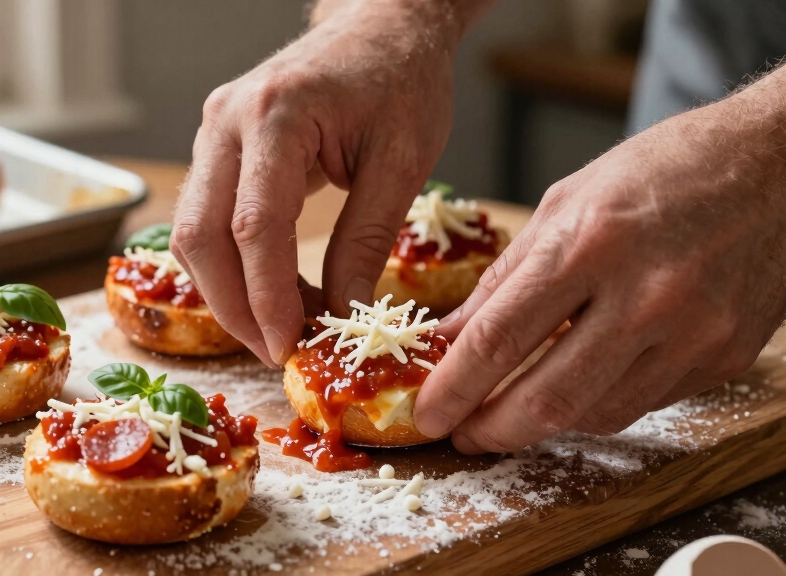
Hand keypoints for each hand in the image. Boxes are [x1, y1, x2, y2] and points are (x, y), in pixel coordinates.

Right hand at [171, 0, 489, 366]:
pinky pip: (205, 221)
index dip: (267, 297)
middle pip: (200, 236)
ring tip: (281, 326)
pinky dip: (231, 267)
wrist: (379, 28)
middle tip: (277, 350)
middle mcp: (227, 122)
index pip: (255, 225)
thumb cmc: (400, 81)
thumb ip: (366, 241)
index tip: (289, 346)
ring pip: (192, 234)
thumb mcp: (402, 162)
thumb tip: (344, 315)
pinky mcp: (216, 149)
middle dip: (234, 307)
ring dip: (227, 292)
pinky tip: (272, 292)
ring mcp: (213, 133)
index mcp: (277, 114)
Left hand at [414, 70, 785, 451]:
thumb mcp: (566, 202)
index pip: (500, 338)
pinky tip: (572, 387)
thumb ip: (505, 277)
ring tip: (508, 412)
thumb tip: (453, 336)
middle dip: (491, 429)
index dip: (453, 387)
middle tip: (461, 433)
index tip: (426, 412)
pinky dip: (594, 404)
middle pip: (548, 398)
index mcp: (591, 243)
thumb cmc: (662, 170)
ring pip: (594, 414)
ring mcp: (693, 334)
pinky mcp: (724, 358)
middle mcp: (646, 296)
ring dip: (540, 423)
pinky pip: (641, 403)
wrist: (776, 165)